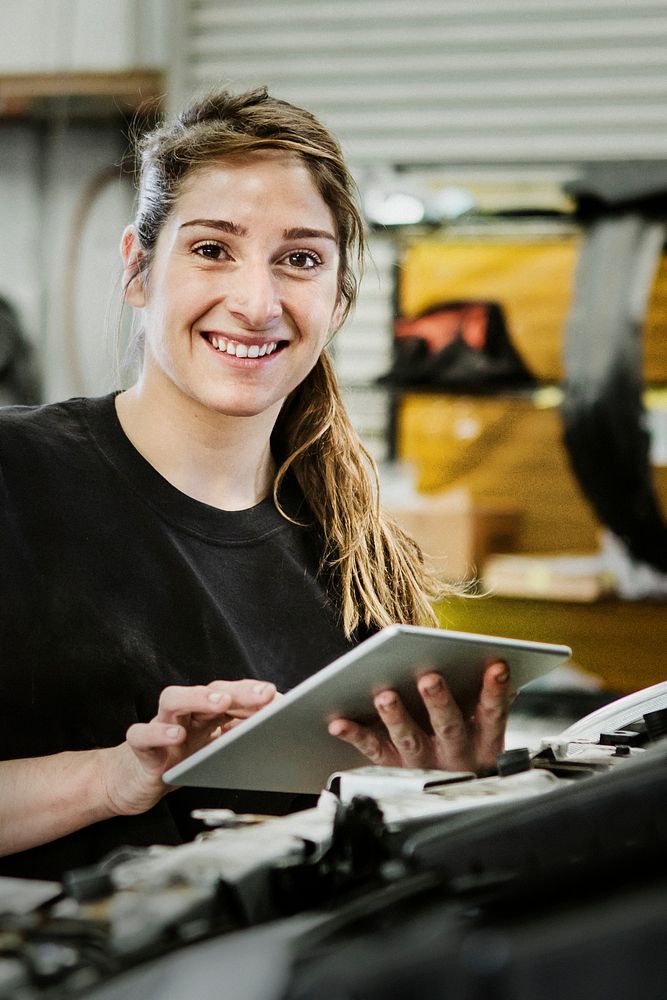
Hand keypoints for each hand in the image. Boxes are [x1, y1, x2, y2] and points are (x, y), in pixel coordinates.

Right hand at [100, 680, 277, 815]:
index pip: (231, 695)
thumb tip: (275, 726)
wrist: (133, 780)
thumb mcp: (212, 749)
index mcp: (205, 713)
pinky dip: (158, 733)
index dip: (255, 696)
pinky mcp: (139, 748)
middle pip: (208, 691)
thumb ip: (237, 735)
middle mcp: (184, 714)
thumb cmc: (177, 759)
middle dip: (238, 690)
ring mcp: (160, 726)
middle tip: (263, 694)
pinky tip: (177, 737)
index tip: (279, 698)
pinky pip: (142, 734)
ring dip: (198, 698)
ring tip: (221, 703)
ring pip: (173, 700)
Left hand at [328, 661, 510, 774]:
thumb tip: (487, 662)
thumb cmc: (465, 748)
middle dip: (439, 702)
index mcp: (483, 741)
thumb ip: (482, 700)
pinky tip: (339, 722)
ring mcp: (424, 763)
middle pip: (449, 726)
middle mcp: (455, 754)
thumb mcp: (483, 731)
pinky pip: (374, 751)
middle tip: (429, 679)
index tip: (496, 666)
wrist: (454, 805)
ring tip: (385, 697)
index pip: (492, 713)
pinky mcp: (395, 768)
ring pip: (410, 740)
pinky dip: (356, 735)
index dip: (496, 691)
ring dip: (397, 717)